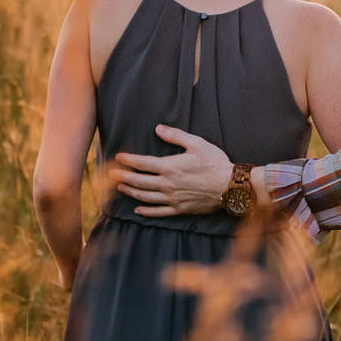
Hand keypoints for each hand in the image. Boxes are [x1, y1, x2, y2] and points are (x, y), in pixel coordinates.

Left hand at [111, 125, 232, 216]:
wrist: (230, 186)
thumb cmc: (215, 163)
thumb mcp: (197, 143)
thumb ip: (175, 136)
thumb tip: (158, 129)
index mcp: (169, 167)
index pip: (142, 163)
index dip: (128, 160)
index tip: (118, 157)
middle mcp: (167, 184)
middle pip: (138, 181)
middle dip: (123, 176)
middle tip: (110, 173)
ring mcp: (172, 199)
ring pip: (145, 197)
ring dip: (130, 192)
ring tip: (121, 187)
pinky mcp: (180, 209)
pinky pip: (158, 212)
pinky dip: (146, 211)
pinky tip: (137, 210)